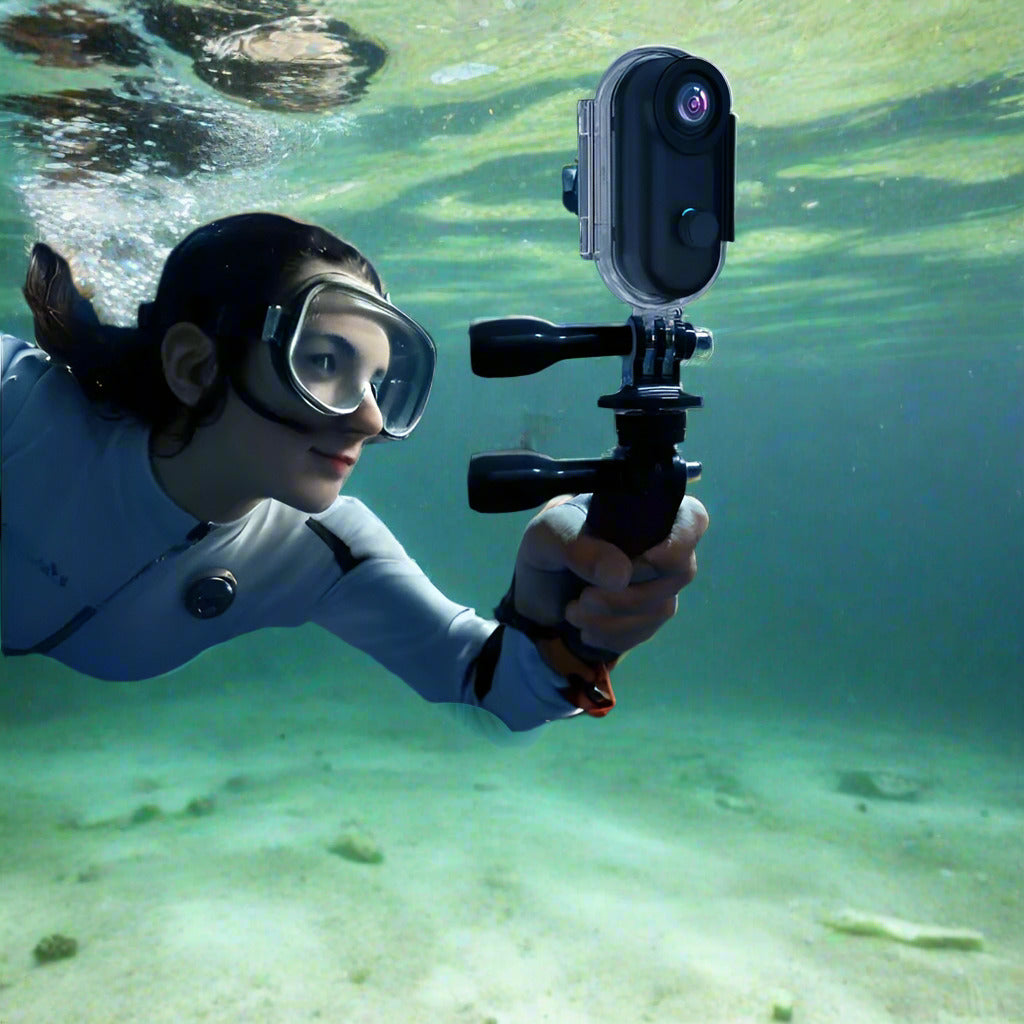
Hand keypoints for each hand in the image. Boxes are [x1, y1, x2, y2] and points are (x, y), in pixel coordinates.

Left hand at [512, 493, 708, 653]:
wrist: (536, 593)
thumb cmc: (547, 548)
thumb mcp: (548, 536)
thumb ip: (578, 547)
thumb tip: (621, 575)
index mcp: (643, 513)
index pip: (692, 518)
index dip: (679, 542)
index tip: (641, 561)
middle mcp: (660, 546)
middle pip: (681, 571)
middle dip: (629, 594)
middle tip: (585, 598)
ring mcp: (658, 583)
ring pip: (662, 608)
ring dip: (613, 618)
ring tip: (573, 612)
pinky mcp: (648, 615)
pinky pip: (646, 631)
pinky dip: (611, 634)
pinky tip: (585, 627)